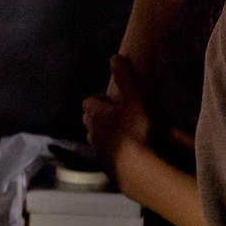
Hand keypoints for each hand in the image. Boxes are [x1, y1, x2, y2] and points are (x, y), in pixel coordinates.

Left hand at [81, 54, 152, 193]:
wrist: (136, 167)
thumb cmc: (135, 128)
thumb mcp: (133, 98)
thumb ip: (124, 77)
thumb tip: (114, 57)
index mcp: (96, 116)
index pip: (88, 102)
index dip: (97, 98)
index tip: (109, 96)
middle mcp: (93, 135)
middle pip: (89, 122)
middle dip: (96, 116)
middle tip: (112, 112)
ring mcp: (99, 153)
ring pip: (95, 140)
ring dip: (102, 134)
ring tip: (117, 131)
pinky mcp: (108, 168)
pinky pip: (106, 155)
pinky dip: (111, 150)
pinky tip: (123, 151)